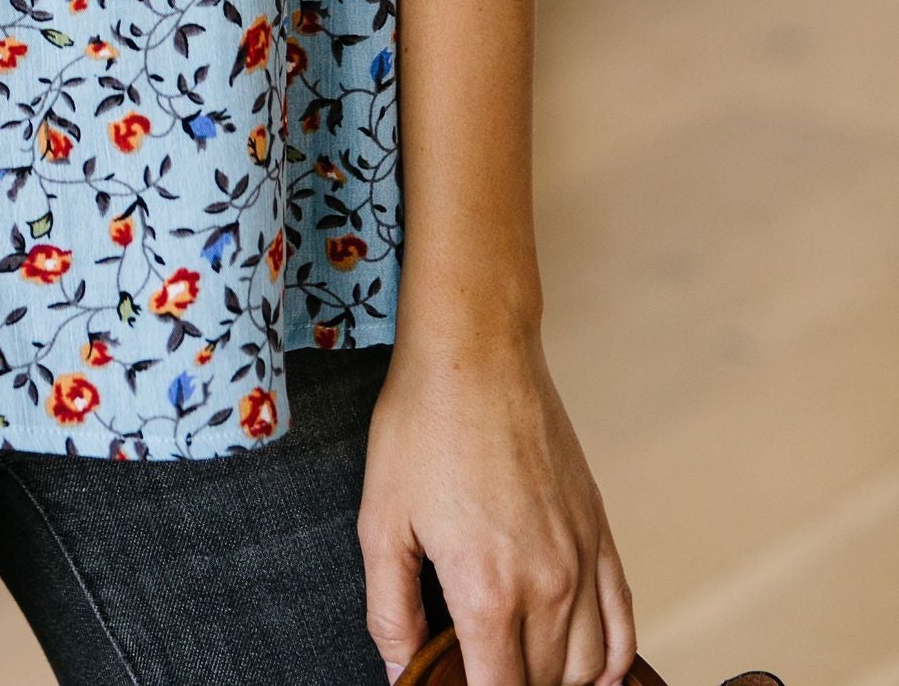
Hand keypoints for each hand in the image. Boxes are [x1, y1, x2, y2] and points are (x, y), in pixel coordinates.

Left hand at [359, 327, 635, 684]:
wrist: (475, 350)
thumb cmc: (420, 426)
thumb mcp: (380, 521)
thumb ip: (390, 612)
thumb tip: (402, 672)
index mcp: (488, 592)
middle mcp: (547, 586)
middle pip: (544, 685)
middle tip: (476, 665)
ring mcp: (582, 559)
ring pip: (588, 665)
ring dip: (558, 681)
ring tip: (520, 668)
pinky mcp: (600, 532)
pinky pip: (623, 623)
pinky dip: (612, 662)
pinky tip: (592, 673)